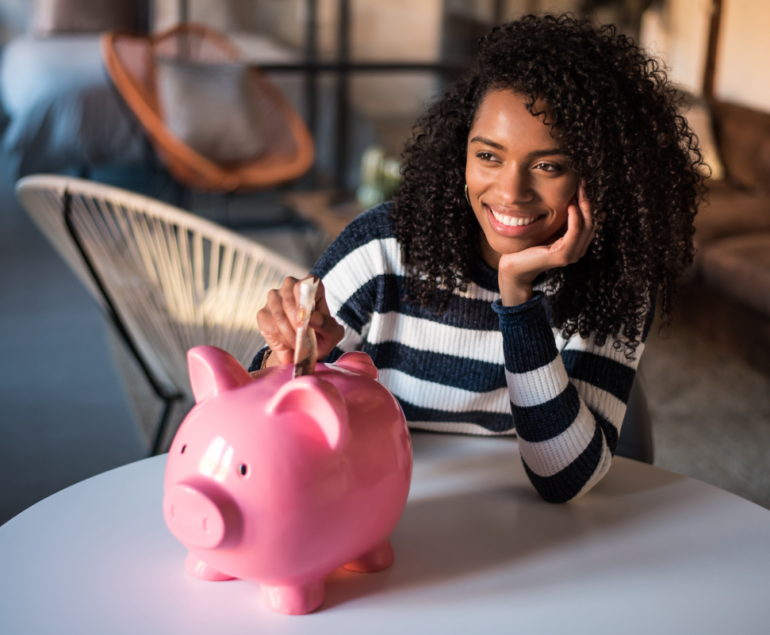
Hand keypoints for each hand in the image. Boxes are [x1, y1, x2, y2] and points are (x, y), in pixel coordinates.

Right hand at [256, 276, 344, 365]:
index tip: (307, 322)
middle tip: (304, 339)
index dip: (304, 304)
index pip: (304, 286)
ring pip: (278, 314)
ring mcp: (274, 297)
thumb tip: (312, 317)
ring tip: (298, 343)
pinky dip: (280, 337)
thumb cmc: (321, 336)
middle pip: (289, 301)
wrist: (304, 350)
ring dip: (289, 334)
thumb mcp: (333, 333)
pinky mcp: (263, 313)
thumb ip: (327, 324)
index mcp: (311, 284)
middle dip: (297, 325)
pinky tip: (288, 342)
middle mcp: (290, 285)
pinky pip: (269, 325)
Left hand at [498, 180, 594, 305]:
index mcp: (576, 244)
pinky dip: (574, 218)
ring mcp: (572, 254)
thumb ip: (561, 219)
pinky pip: (574, 233)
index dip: (587, 201)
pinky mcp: (563, 255)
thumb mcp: (550, 228)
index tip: (582, 184)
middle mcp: (578, 250)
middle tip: (582, 183)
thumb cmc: (529, 245)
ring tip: (577, 191)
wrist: (514, 265)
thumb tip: (570, 197)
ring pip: (586, 226)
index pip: (588, 220)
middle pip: (590, 221)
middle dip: (587, 200)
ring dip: (583, 206)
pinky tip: (570, 206)